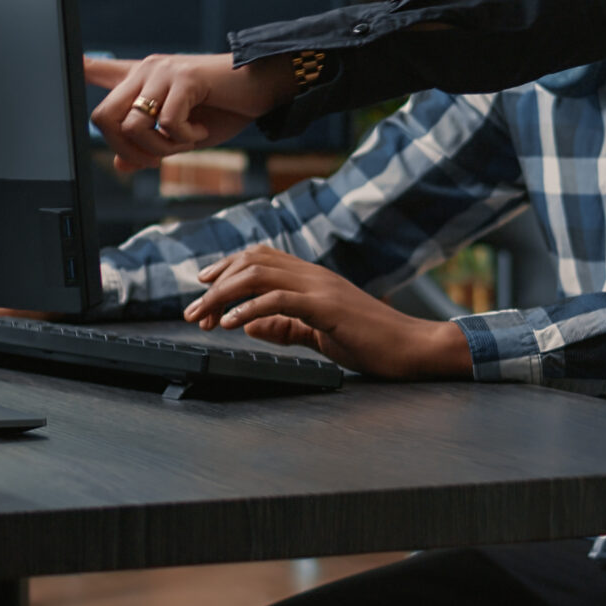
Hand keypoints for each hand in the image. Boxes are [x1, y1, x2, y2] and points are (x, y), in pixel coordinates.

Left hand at [85, 54, 293, 172]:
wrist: (261, 90)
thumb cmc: (223, 109)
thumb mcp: (182, 136)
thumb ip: (150, 146)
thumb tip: (120, 164)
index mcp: (142, 80)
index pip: (100, 71)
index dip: (80, 69)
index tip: (69, 62)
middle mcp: (145, 70)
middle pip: (102, 117)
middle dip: (127, 150)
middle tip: (157, 156)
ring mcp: (162, 72)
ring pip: (132, 126)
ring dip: (160, 148)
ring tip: (186, 141)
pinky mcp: (184, 77)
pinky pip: (167, 123)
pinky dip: (184, 138)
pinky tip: (201, 129)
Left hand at [182, 245, 473, 379]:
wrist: (412, 348)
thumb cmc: (371, 343)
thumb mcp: (318, 334)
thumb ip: (285, 327)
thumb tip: (249, 324)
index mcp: (313, 278)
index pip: (261, 257)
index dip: (227, 267)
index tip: (203, 286)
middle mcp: (314, 275)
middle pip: (253, 262)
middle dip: (216, 283)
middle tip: (194, 311)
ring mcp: (321, 287)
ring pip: (259, 275)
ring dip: (224, 295)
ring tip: (203, 316)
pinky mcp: (327, 306)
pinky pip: (280, 300)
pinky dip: (249, 309)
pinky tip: (232, 324)